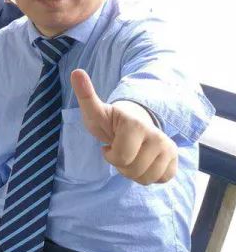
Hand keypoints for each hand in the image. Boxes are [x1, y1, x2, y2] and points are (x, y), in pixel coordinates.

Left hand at [71, 69, 177, 184]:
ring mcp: (169, 148)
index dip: (110, 155)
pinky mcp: (175, 158)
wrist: (133, 122)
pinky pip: (162, 179)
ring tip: (131, 155)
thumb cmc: (110, 120)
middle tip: (120, 150)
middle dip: (121, 166)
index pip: (121, 158)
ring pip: (148, 178)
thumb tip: (76, 72)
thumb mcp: (94, 111)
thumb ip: (86, 95)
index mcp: (136, 125)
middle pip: (134, 170)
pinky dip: (149, 175)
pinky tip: (143, 161)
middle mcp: (157, 136)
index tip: (109, 143)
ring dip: (134, 172)